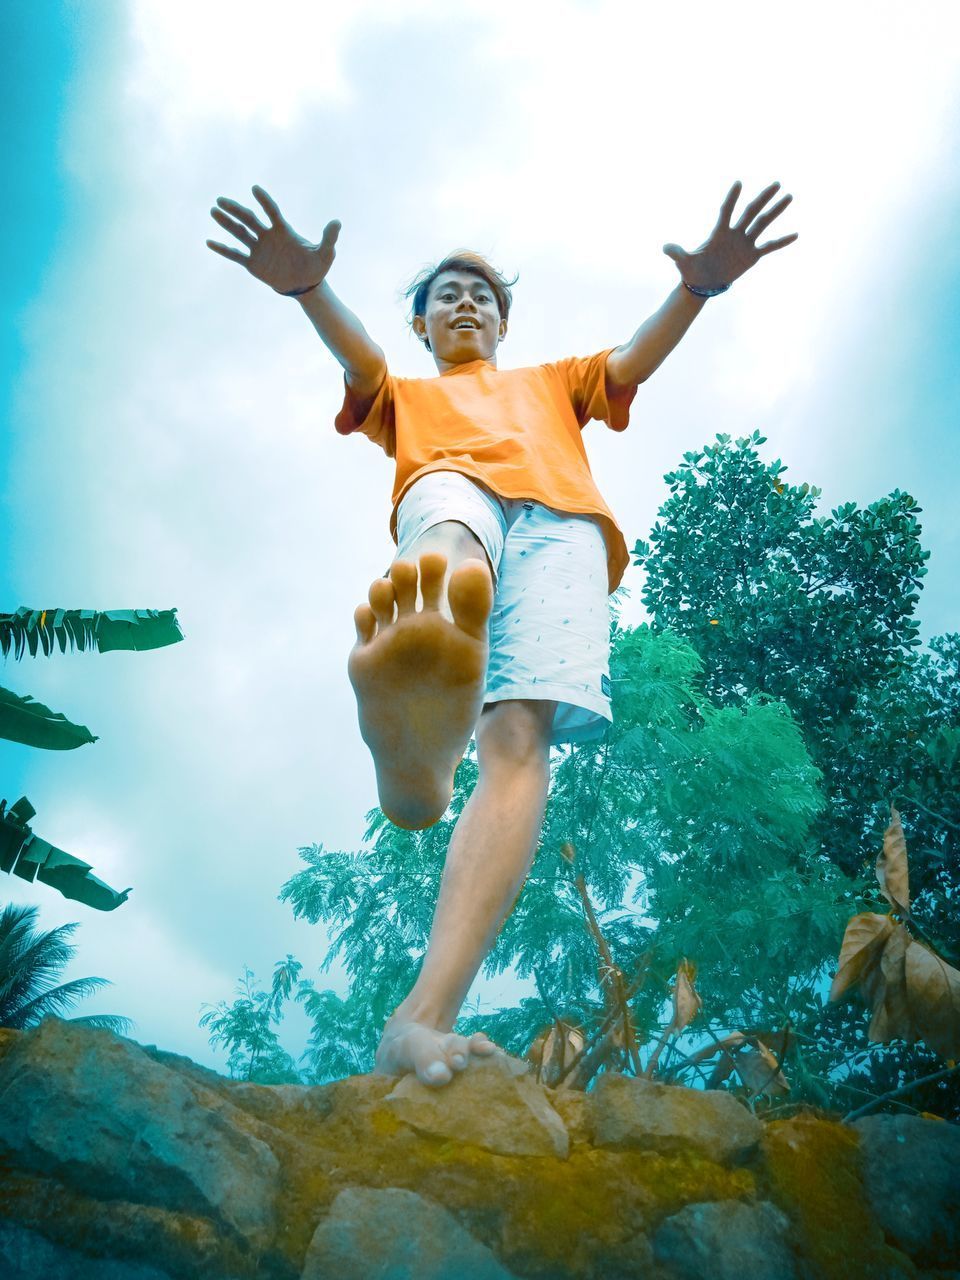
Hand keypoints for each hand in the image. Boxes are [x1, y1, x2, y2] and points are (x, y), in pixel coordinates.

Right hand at [206, 185, 340, 294]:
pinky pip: (235, 255)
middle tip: (220, 200)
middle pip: (249, 219)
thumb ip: (329, 238)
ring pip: (239, 233)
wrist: (305, 285)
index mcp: (283, 231)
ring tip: (213, 211)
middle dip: (235, 209)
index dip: (264, 201)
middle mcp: (268, 236)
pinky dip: (223, 249)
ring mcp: (259, 249)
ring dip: (226, 223)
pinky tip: (209, 242)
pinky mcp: (253, 263)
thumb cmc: (316, 267)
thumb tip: (337, 222)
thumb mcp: (325, 254)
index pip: (272, 212)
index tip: (255, 189)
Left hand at [662, 180, 797, 290]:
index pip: (726, 211)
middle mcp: (734, 233)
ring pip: (763, 224)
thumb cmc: (691, 270)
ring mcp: (744, 243)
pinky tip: (796, 234)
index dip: (732, 198)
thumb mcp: (683, 262)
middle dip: (763, 198)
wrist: (703, 283)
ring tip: (789, 196)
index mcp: (719, 232)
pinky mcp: (752, 256)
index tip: (738, 183)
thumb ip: (677, 253)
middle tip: (776, 183)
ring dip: (775, 211)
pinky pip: (769, 247)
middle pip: (751, 211)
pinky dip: (781, 242)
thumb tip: (665, 248)